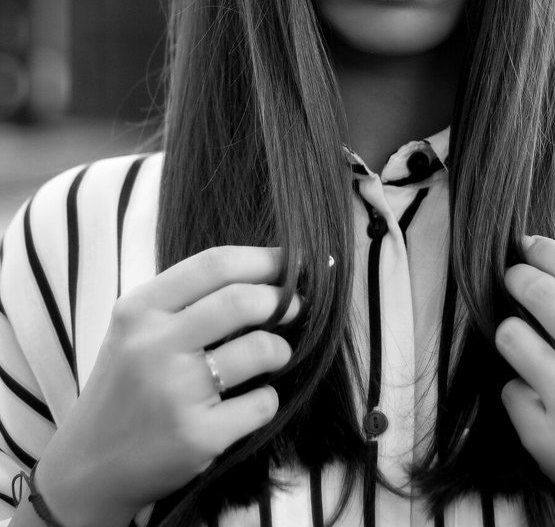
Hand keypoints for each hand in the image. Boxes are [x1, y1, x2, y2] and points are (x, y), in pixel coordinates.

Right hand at [35, 246, 298, 526]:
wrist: (89, 466)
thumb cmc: (128, 385)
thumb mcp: (137, 330)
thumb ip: (189, 300)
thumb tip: (268, 273)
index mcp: (138, 310)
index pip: (214, 264)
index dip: (264, 258)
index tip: (292, 261)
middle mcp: (153, 347)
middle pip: (242, 301)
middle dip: (282, 300)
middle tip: (295, 306)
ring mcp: (175, 394)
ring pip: (261, 349)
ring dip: (281, 349)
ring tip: (276, 354)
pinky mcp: (197, 437)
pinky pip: (262, 403)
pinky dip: (269, 398)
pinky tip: (252, 400)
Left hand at [495, 236, 554, 526]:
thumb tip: (553, 267)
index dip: (543, 249)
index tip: (527, 244)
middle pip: (536, 290)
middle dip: (516, 277)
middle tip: (513, 279)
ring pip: (510, 336)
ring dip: (512, 335)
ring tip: (526, 345)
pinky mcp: (547, 439)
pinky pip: (509, 390)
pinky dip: (520, 392)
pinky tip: (542, 401)